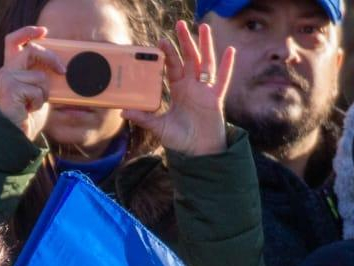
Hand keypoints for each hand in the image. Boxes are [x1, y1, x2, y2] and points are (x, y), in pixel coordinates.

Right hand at [0, 25, 64, 140]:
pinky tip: (29, 109)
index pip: (14, 40)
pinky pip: (37, 90)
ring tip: (35, 103)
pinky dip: (39, 102)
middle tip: (63, 71)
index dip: (28, 32)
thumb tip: (63, 67)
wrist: (15, 135)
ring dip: (45, 91)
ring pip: (39, 75)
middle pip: (32, 50)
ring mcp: (7, 79)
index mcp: (11, 68)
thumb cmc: (28, 115)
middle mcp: (6, 70)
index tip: (44, 31)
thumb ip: (43, 75)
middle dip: (51, 58)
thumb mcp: (39, 90)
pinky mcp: (10, 90)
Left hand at [123, 22, 234, 156]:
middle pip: (189, 59)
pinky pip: (222, 79)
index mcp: (178, 90)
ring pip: (206, 63)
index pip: (172, 67)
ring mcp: (205, 91)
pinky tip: (229, 51)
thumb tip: (123, 112)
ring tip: (204, 27)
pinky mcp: (216, 98)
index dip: (168, 54)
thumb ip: (144, 118)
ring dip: (205, 45)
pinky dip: (227, 66)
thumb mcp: (159, 127)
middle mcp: (192, 87)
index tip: (161, 42)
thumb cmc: (180, 139)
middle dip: (185, 41)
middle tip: (179, 24)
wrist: (198, 152)